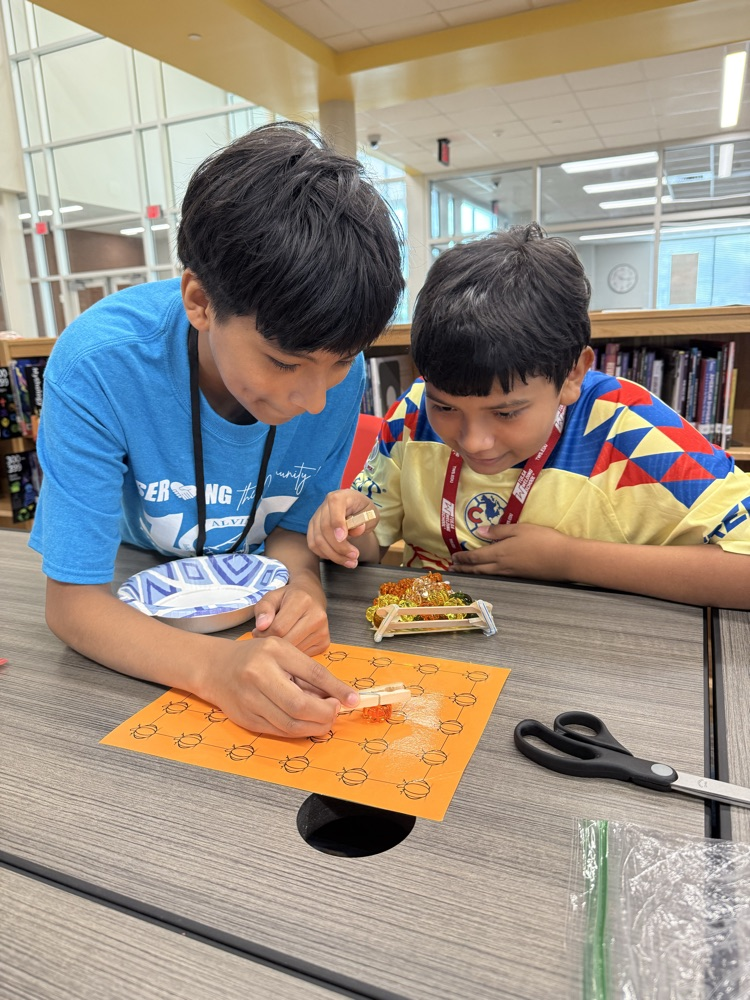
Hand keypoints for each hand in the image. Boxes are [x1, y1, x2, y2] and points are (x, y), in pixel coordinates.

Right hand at [205, 634, 358, 737]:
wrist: (215, 667)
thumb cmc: (256, 657)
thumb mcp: (284, 652)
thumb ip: (309, 673)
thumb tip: (340, 697)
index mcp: (274, 651)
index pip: (313, 673)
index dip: (336, 689)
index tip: (353, 700)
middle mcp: (259, 674)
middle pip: (300, 705)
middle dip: (325, 714)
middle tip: (335, 711)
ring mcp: (249, 699)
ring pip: (290, 724)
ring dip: (314, 726)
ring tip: (323, 718)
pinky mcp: (246, 719)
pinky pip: (278, 731)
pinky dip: (298, 731)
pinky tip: (306, 723)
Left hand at [251, 575, 328, 654]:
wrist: (312, 597)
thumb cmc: (288, 598)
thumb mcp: (272, 596)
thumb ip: (263, 608)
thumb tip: (260, 627)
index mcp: (303, 601)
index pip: (279, 628)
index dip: (263, 633)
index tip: (258, 631)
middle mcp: (317, 616)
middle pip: (287, 641)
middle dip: (272, 642)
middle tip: (264, 636)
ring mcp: (323, 631)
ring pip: (295, 651)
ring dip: (281, 649)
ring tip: (277, 637)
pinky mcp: (325, 643)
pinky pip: (302, 655)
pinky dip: (292, 652)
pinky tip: (289, 641)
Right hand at [307, 489, 378, 567]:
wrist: (354, 509)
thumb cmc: (363, 510)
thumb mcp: (370, 513)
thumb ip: (364, 521)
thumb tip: (356, 530)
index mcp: (340, 496)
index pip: (334, 506)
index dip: (337, 523)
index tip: (343, 538)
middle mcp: (324, 505)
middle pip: (325, 527)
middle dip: (339, 546)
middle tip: (355, 557)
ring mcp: (316, 517)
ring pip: (318, 539)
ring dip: (334, 555)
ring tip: (350, 562)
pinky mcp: (313, 529)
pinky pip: (313, 544)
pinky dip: (325, 554)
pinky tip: (339, 558)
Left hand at [450, 523, 570, 579]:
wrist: (564, 559)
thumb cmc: (542, 540)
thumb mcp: (519, 529)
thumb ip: (498, 530)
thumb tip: (479, 530)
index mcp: (499, 552)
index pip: (475, 557)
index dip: (462, 558)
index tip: (452, 558)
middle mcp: (502, 566)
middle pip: (478, 568)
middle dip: (464, 568)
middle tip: (453, 569)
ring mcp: (511, 573)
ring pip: (487, 574)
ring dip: (473, 573)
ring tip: (465, 572)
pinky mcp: (520, 577)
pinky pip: (497, 576)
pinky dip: (486, 575)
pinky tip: (488, 574)